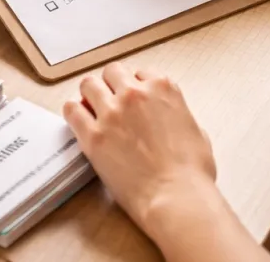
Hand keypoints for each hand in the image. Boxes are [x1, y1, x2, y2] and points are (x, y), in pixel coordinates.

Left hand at [63, 63, 216, 236]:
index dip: (135, 85)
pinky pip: (72, 110)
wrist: (176, 196)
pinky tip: (79, 121)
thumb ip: (179, 116)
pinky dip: (74, 112)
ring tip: (92, 109)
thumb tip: (172, 120)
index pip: (140, 73)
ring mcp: (112, 113)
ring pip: (88, 85)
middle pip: (112, 72)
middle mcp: (135, 94)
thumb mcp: (197, 132)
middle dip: (111, 84)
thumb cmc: (191, 172)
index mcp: (163, 89)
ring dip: (90, 94)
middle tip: (110, 100)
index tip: (131, 96)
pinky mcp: (93, 135)